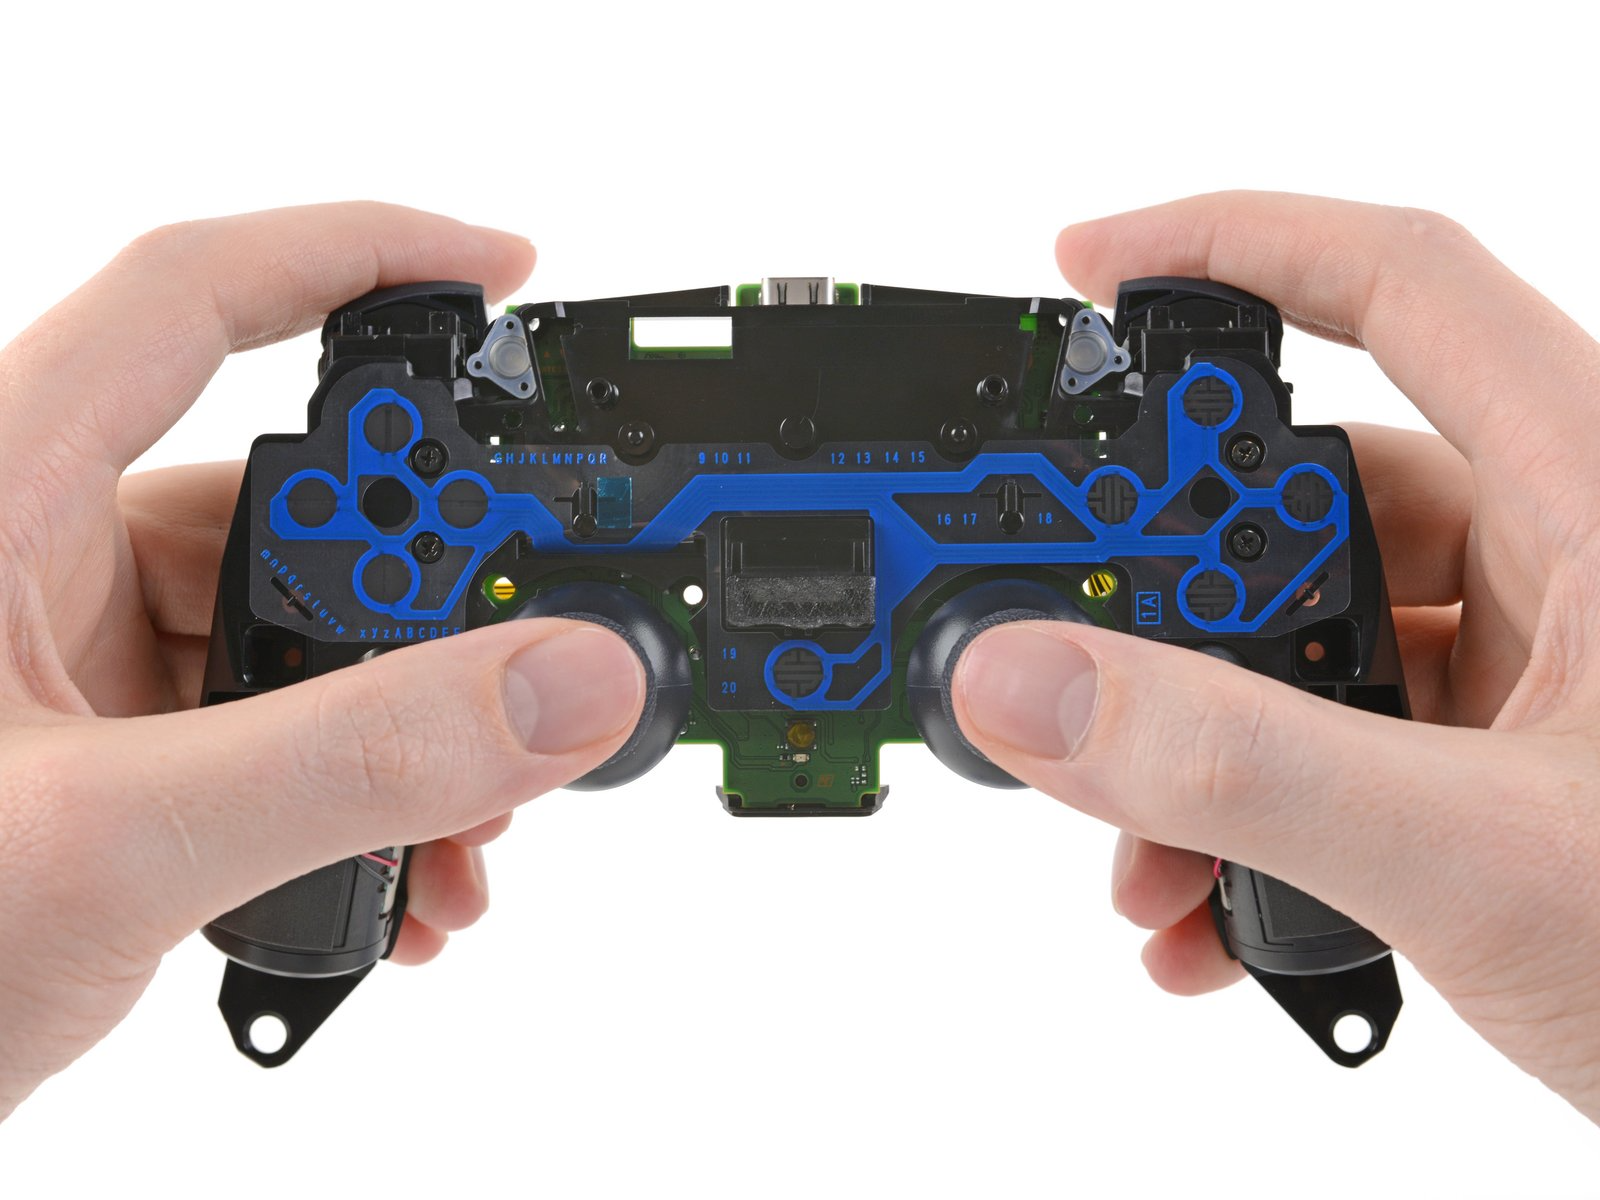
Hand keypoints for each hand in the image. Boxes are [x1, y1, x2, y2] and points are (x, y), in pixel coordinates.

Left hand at [0, 204, 644, 1117]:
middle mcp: (41, 561)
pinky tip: (410, 874)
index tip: (505, 273)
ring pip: (296, 632)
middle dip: (424, 581)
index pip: (192, 295)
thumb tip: (563, 680)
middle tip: (522, 640)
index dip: (360, 249)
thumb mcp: (117, 841)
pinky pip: (276, 729)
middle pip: (284, 495)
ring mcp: (79, 665)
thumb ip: (358, 759)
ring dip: (407, 721)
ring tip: (472, 820)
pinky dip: (364, 790)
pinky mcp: (115, 757)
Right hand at [954, 191, 1599, 1121]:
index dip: (1232, 242)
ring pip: (1301, 644)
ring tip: (1146, 849)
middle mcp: (1557, 563)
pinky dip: (1242, 817)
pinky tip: (1203, 913)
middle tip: (1073, 648)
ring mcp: (1522, 674)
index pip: (1402, 285)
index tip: (1082, 273)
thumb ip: (1239, 765)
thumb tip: (1030, 678)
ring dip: (1193, 743)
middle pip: (1306, 493)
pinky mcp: (1492, 769)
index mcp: (1595, 499)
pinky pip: (1327, 748)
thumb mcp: (1479, 855)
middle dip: (1169, 587)